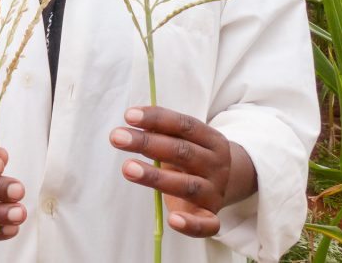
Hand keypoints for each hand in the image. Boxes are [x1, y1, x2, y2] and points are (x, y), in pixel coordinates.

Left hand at [109, 106, 256, 237]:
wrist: (224, 182)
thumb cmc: (192, 157)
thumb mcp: (184, 140)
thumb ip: (163, 132)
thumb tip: (133, 119)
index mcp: (211, 139)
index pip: (184, 125)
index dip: (156, 119)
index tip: (128, 116)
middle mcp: (216, 164)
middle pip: (182, 152)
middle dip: (147, 143)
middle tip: (117, 137)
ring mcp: (215, 191)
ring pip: (187, 185)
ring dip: (156, 177)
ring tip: (127, 168)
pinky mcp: (211, 216)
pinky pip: (207, 225)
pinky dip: (191, 225)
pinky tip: (172, 220)